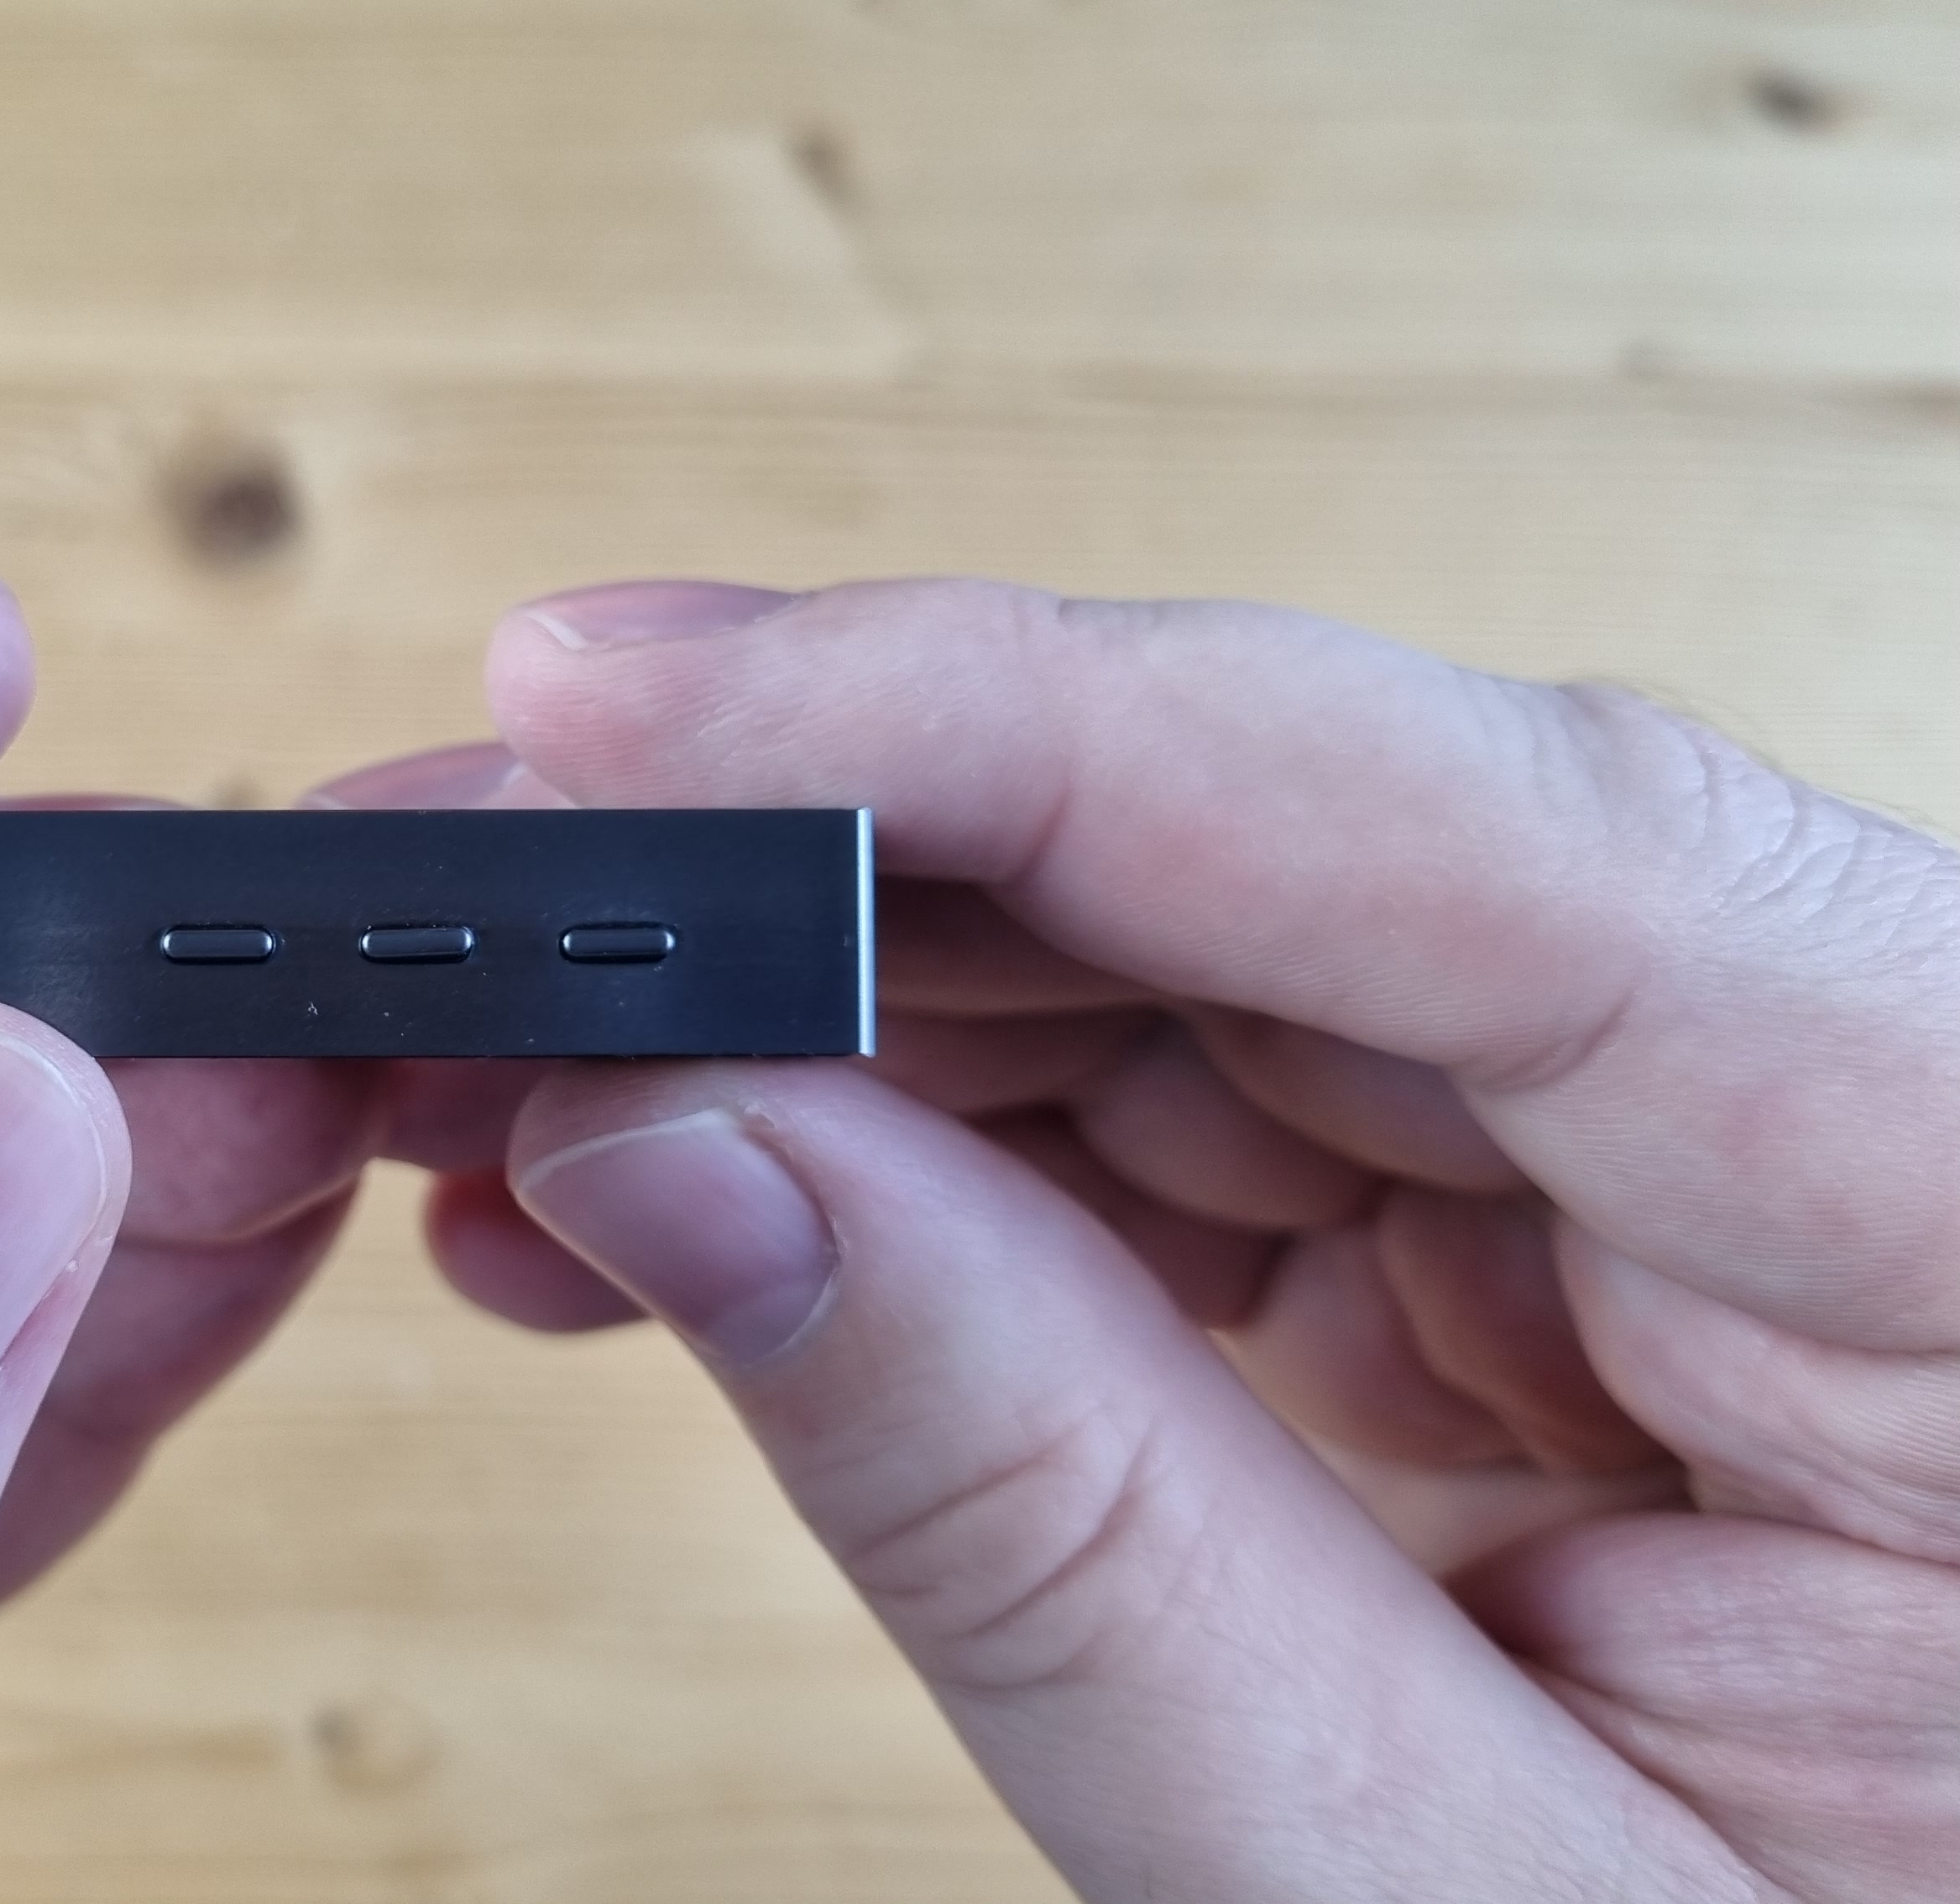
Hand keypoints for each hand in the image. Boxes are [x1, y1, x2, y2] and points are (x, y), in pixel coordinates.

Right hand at [329, 578, 1959, 1899]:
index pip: (1481, 833)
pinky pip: (1197, 1121)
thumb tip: (680, 1156)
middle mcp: (1865, 1121)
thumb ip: (1059, 1530)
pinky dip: (916, 1155)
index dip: (995, 714)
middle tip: (452, 899)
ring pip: (1190, 960)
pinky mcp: (1556, 1261)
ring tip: (498, 1089)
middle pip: (1283, 849)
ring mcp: (1704, 1181)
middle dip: (816, 856)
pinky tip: (692, 1191)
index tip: (612, 697)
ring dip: (815, 1007)